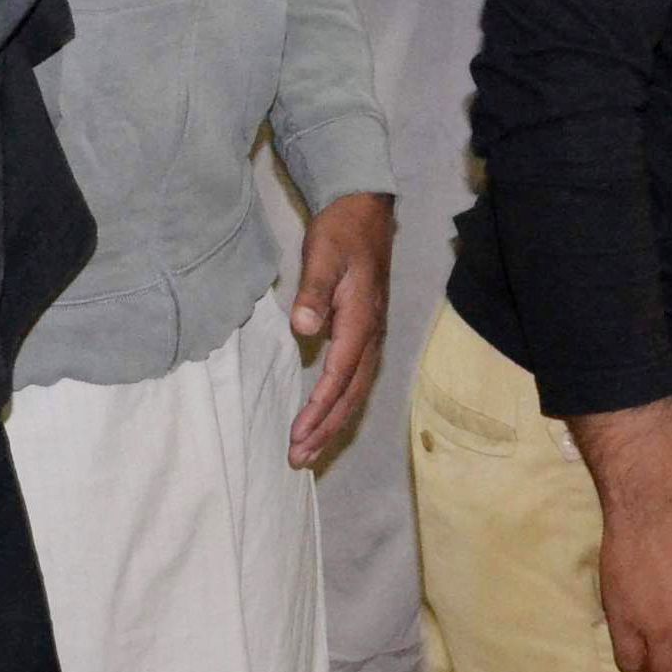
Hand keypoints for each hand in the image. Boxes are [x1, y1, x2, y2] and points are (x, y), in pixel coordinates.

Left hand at [285, 192, 392, 466]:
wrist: (365, 212)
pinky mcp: (366, 336)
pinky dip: (340, 406)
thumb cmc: (341, 233)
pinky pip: (355, 381)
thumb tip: (305, 327)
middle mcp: (372, 337)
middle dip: (326, 429)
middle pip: (351, 394)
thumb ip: (315, 290)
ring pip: (355, 392)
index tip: (299, 433)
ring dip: (333, 424)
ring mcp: (372, 338)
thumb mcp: (324, 253)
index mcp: (362, 321)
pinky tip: (326, 420)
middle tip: (299, 458)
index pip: (340, 375)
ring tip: (309, 451)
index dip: (320, 407)